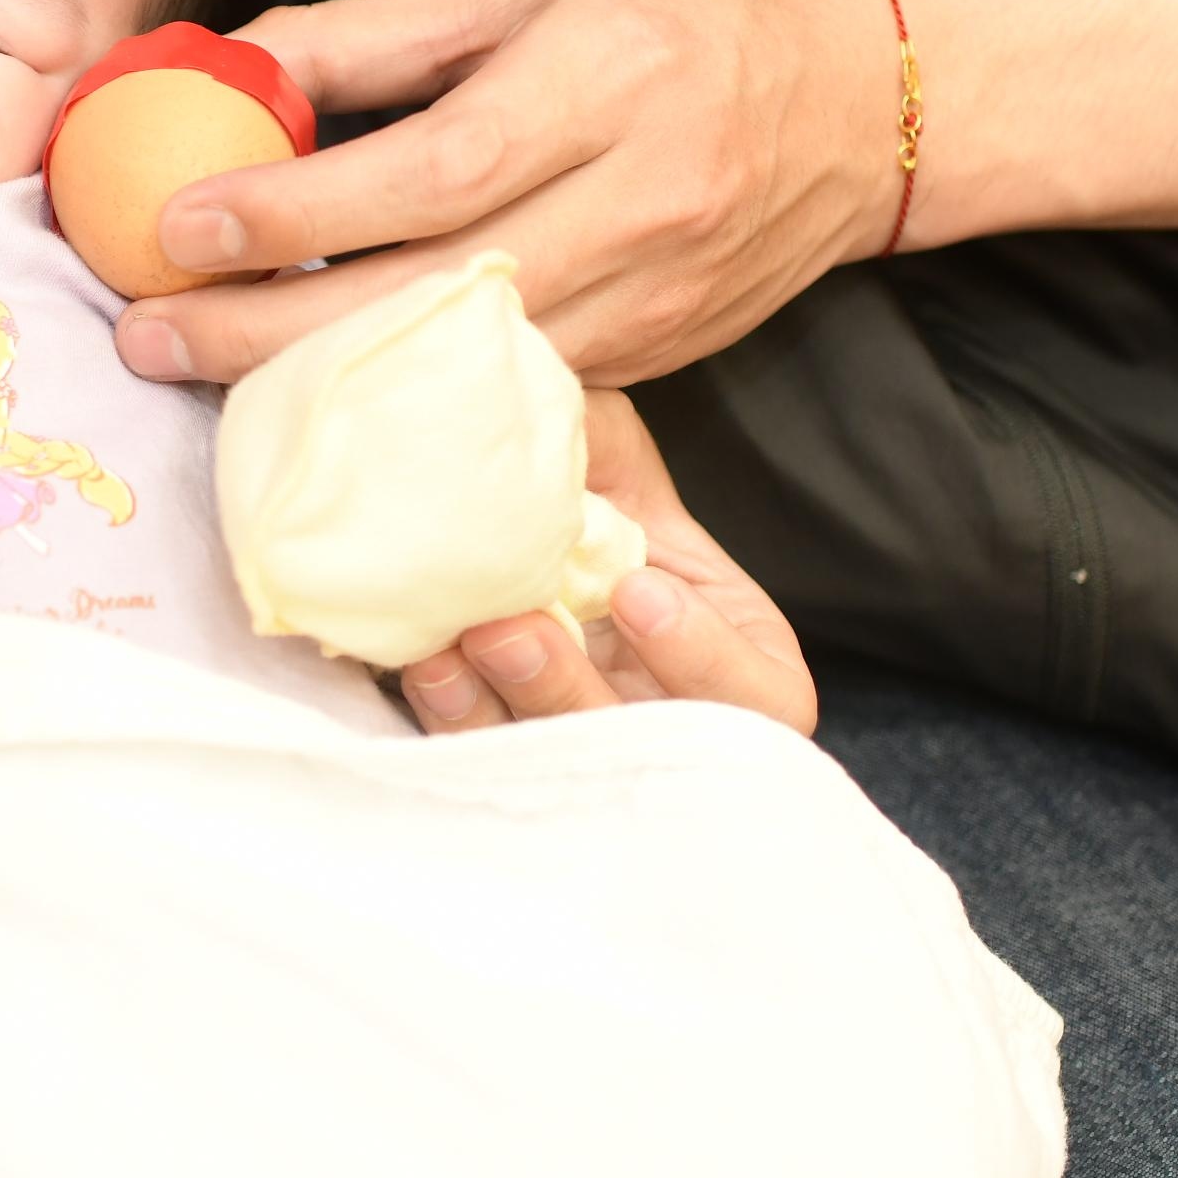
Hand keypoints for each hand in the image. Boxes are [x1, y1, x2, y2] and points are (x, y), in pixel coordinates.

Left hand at [119, 0, 1177, 388]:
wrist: (875, 97)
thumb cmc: (694, 10)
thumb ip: (383, 32)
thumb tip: (232, 66)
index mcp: (607, 80)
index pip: (430, 170)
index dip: (297, 210)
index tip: (178, 224)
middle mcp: (638, 200)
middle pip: (431, 293)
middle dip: (271, 327)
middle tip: (147, 335)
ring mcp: (656, 296)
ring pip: (466, 368)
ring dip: (322, 382)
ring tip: (198, 372)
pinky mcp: (659, 359)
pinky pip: (514, 398)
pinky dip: (409, 407)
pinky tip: (317, 405)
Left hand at [395, 392, 815, 735]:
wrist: (508, 540)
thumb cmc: (598, 512)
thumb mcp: (619, 469)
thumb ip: (603, 446)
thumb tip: (550, 404)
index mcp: (743, 672)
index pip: (756, 698)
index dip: (701, 656)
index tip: (635, 589)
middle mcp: (675, 737)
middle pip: (638, 755)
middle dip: (569, 690)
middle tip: (512, 628)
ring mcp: (591, 767)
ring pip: (548, 773)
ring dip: (494, 712)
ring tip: (449, 647)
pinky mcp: (512, 770)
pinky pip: (480, 767)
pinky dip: (449, 718)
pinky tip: (421, 664)